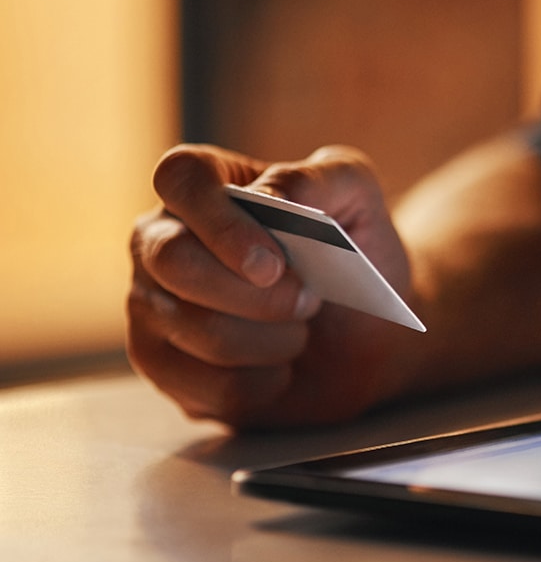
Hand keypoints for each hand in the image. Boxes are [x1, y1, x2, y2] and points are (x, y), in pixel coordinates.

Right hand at [128, 144, 418, 426]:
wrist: (369, 333)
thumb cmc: (356, 256)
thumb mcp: (361, 199)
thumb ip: (324, 177)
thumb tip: (270, 195)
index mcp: (204, 185)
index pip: (179, 177)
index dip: (222, 221)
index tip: (273, 263)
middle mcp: (161, 239)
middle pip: (173, 259)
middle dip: (256, 293)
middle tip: (309, 301)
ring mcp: (150, 304)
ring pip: (197, 328)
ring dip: (273, 339)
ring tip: (300, 330)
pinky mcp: (162, 365)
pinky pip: (207, 385)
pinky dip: (265, 383)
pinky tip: (281, 369)